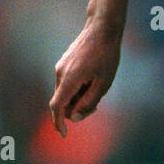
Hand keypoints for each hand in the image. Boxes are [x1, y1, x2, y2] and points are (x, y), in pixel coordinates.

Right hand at [49, 18, 122, 136]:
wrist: (102, 28)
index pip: (57, 107)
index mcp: (70, 79)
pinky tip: (92, 81)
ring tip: (97, 88)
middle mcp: (60, 74)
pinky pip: (67, 84)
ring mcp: (60, 67)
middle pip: (62, 102)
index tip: (64, 134)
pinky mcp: (64, 64)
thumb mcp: (103, 83)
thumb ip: (89, 102)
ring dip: (77, 98)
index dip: (59, 123)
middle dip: (75, 110)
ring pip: (65, 93)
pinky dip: (76, 89)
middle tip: (96, 106)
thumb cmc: (106, 56)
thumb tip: (74, 117)